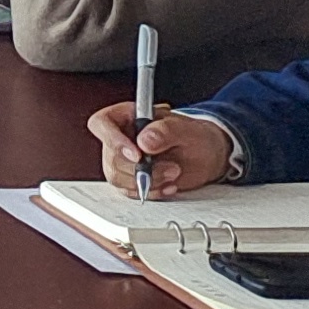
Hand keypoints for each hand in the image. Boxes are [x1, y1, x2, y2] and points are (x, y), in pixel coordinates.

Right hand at [91, 99, 235, 198]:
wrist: (206, 155)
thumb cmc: (195, 136)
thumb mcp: (186, 128)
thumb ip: (165, 130)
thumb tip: (144, 141)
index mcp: (127, 116)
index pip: (102, 124)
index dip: (113, 140)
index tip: (137, 155)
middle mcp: (121, 138)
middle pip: (111, 157)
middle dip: (141, 168)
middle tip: (170, 167)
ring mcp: (124, 160)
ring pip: (117, 177)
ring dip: (148, 181)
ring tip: (173, 173)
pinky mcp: (131, 179)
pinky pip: (129, 190)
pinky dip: (151, 192)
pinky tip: (168, 186)